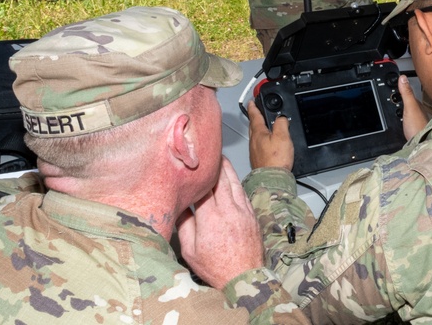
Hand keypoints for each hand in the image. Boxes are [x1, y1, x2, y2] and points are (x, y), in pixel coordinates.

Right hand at [177, 159, 263, 287]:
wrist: (244, 277)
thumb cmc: (216, 267)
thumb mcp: (190, 250)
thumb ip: (184, 225)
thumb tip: (180, 207)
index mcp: (211, 219)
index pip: (203, 188)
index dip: (198, 174)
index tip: (191, 166)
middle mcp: (229, 211)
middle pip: (221, 180)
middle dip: (215, 165)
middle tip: (208, 154)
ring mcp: (243, 211)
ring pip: (235, 183)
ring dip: (228, 169)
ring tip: (221, 159)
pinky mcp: (252, 215)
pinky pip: (243, 193)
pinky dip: (236, 183)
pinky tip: (232, 180)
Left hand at [248, 101, 294, 170]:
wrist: (272, 179)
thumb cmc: (276, 159)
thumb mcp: (282, 136)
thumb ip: (281, 123)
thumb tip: (281, 118)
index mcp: (258, 133)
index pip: (254, 115)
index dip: (253, 107)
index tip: (251, 102)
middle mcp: (254, 141)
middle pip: (254, 125)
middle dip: (255, 117)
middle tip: (257, 111)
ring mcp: (255, 150)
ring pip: (256, 135)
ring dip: (259, 128)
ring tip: (265, 125)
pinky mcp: (258, 158)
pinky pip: (259, 144)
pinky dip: (263, 139)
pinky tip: (269, 143)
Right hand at [399, 74, 427, 140]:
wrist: (420, 145)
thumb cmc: (418, 128)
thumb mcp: (410, 108)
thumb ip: (407, 93)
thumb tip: (403, 78)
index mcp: (417, 105)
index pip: (408, 92)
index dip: (401, 87)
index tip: (394, 80)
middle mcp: (418, 111)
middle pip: (408, 101)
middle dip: (402, 96)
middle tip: (394, 89)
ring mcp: (416, 120)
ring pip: (408, 110)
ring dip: (402, 106)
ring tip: (396, 101)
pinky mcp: (413, 129)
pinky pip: (406, 119)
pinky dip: (402, 116)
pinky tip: (400, 118)